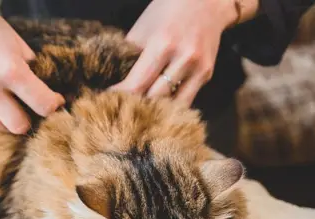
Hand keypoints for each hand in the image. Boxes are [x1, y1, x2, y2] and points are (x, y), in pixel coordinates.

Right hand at [0, 0, 64, 133]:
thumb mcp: (17, 44)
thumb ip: (31, 71)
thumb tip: (46, 94)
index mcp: (11, 70)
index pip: (43, 105)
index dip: (53, 105)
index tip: (55, 101)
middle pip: (20, 127)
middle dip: (30, 120)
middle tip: (32, 110)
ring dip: (8, 119)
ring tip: (11, 104)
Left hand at [110, 0, 238, 106]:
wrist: (205, 1)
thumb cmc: (167, 12)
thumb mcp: (143, 29)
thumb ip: (130, 57)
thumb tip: (113, 82)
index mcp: (163, 45)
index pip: (137, 84)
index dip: (121, 97)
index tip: (108, 103)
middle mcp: (184, 59)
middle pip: (155, 99)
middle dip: (137, 106)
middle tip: (122, 110)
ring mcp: (198, 69)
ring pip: (173, 106)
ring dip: (156, 111)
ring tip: (141, 112)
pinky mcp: (206, 75)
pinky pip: (186, 100)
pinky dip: (171, 105)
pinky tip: (160, 106)